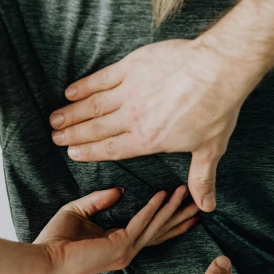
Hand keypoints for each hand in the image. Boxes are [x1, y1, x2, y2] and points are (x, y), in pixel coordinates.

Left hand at [34, 185, 197, 273]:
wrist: (43, 258)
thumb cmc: (55, 239)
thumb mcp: (79, 211)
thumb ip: (99, 200)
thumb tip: (120, 190)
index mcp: (119, 246)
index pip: (151, 232)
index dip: (169, 220)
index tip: (186, 208)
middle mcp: (127, 251)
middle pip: (161, 231)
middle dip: (181, 216)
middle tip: (200, 203)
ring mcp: (125, 252)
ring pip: (156, 226)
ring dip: (172, 208)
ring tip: (187, 193)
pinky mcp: (120, 247)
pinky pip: (141, 222)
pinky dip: (153, 208)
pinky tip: (164, 195)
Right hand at [49, 38, 250, 211]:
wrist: (217, 70)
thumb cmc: (216, 109)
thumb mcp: (210, 149)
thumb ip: (202, 179)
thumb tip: (207, 207)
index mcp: (148, 140)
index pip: (112, 149)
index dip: (90, 152)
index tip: (73, 153)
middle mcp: (133, 118)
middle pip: (96, 129)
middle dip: (73, 134)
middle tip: (55, 137)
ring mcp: (130, 91)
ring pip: (93, 105)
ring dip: (72, 113)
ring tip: (55, 119)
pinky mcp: (131, 67)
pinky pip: (101, 78)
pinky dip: (84, 86)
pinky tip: (71, 91)